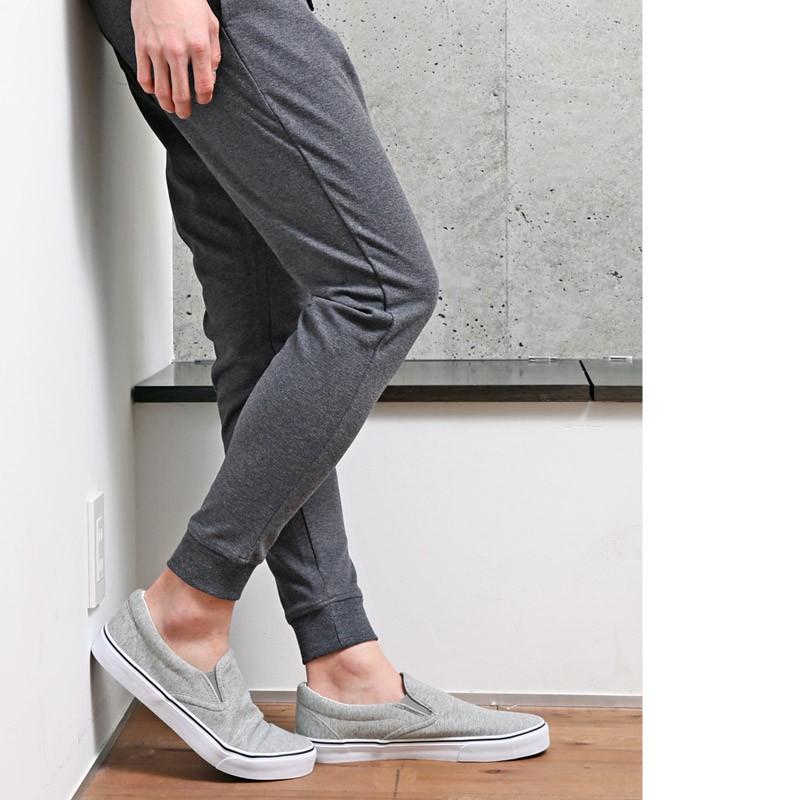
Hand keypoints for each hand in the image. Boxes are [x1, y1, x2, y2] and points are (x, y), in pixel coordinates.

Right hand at [131, 0, 220, 118]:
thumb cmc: (187, 0)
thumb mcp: (210, 25)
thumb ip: (214, 54)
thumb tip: (211, 76)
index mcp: (198, 47)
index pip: (204, 86)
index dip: (205, 98)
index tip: (203, 100)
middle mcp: (178, 51)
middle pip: (181, 93)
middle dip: (184, 109)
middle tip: (185, 114)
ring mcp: (157, 49)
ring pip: (161, 89)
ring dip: (166, 104)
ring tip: (170, 108)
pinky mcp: (142, 45)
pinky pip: (144, 75)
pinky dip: (149, 88)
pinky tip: (154, 90)